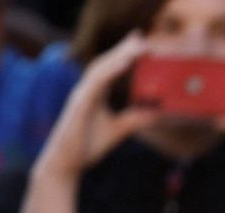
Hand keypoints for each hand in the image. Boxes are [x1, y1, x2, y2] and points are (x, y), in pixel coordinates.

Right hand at [35, 32, 161, 182]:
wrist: (67, 164)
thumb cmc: (87, 146)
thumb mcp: (119, 130)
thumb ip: (135, 119)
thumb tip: (157, 114)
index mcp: (95, 94)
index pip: (111, 69)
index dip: (124, 55)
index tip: (142, 44)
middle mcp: (87, 90)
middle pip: (105, 63)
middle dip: (122, 48)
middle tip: (140, 35)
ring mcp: (81, 96)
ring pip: (100, 69)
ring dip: (118, 55)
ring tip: (137, 46)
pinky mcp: (79, 105)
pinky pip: (96, 84)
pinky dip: (110, 72)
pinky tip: (125, 64)